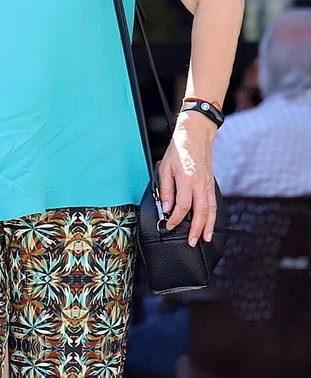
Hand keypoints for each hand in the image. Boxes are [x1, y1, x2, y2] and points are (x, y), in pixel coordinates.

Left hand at [160, 113, 217, 244]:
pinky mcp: (211, 183)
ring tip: (205, 238)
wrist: (195, 136)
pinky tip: (209, 223)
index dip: (176, 218)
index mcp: (186, 179)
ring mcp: (208, 184)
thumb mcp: (164, 168)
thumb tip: (166, 207)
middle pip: (201, 211)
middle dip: (197, 229)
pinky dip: (212, 215)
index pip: (183, 205)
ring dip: (208, 225)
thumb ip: (165, 190)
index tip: (170, 225)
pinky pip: (213, 202)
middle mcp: (200, 183)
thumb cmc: (179, 150)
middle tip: (192, 242)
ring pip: (211, 209)